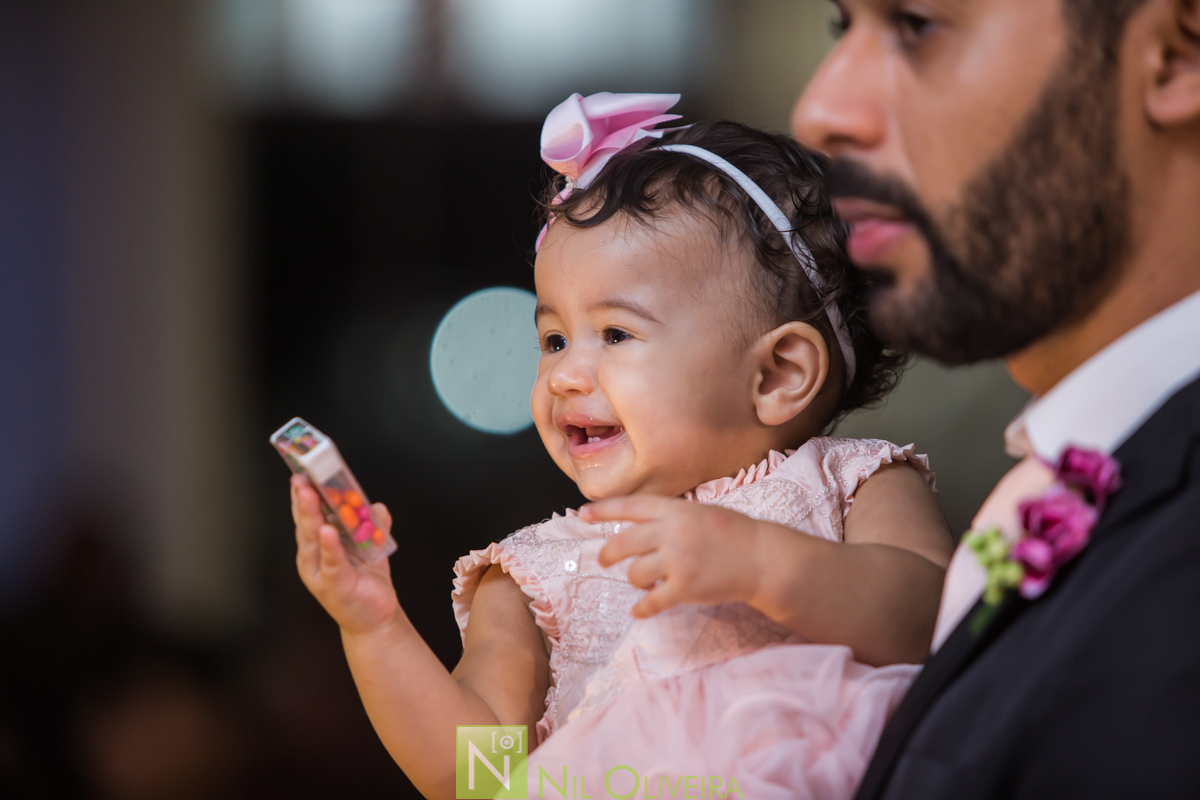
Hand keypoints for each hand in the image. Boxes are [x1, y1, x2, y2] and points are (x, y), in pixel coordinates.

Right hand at [292, 474, 400, 635]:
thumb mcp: (369, 549)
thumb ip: (371, 527)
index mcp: (318, 548)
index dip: (303, 496)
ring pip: (313, 540)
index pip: (307, 517)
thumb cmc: (366, 583)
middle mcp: (313, 559)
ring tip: (309, 496)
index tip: (301, 474)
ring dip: (311, 517)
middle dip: (302, 501)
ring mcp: (321, 573)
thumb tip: (377, 507)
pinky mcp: (335, 585)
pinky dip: (330, 546)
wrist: (376, 618)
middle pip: (305, 525)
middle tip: (300, 479)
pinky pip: (332, 562)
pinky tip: (327, 531)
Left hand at [582, 496, 766, 617]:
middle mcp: (672, 532)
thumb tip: (635, 526)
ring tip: (643, 582)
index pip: (630, 507)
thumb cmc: (731, 534)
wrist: (761, 557)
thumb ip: (669, 517)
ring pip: (635, 574)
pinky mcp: (685, 587)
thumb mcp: (698, 512)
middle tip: (603, 560)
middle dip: (608, 554)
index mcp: (675, 510)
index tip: (582, 515)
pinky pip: (652, 601)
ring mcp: (678, 560)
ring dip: (634, 580)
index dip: (603, 511)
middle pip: (623, 543)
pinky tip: (640, 610)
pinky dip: (642, 608)